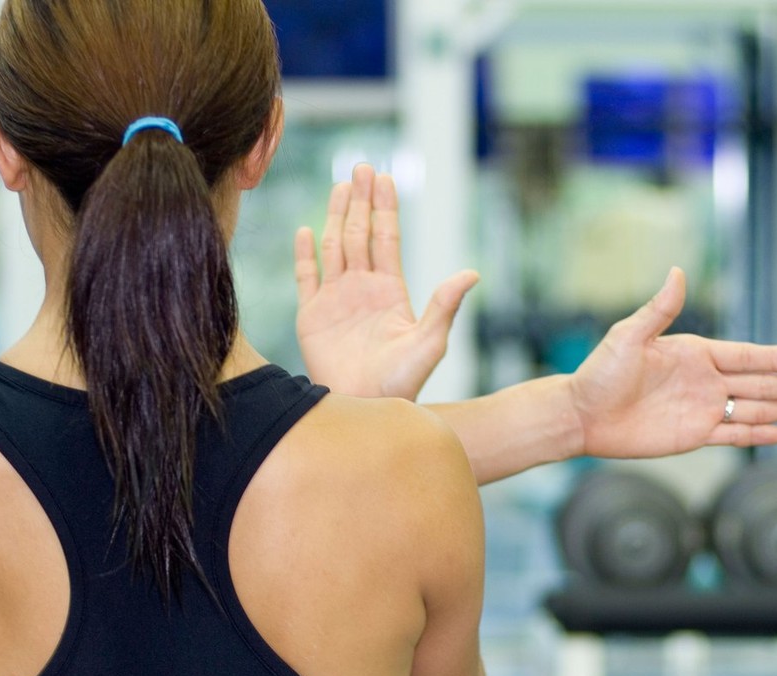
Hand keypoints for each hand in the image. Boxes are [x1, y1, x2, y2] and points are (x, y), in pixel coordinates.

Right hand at [295, 164, 478, 398]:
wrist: (365, 407)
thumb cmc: (402, 382)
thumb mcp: (430, 343)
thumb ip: (445, 306)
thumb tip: (472, 274)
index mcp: (390, 291)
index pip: (386, 238)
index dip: (385, 208)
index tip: (385, 178)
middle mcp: (362, 289)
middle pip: (359, 234)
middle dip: (361, 200)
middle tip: (362, 167)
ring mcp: (335, 300)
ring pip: (334, 247)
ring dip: (336, 216)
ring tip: (340, 186)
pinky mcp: (311, 316)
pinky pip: (306, 277)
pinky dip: (305, 254)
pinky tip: (306, 231)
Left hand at [571, 268, 776, 457]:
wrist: (580, 414)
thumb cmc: (599, 373)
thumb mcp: (627, 336)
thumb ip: (658, 310)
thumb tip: (677, 272)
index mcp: (692, 355)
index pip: (744, 357)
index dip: (775, 359)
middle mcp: (702, 381)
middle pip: (759, 385)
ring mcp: (700, 409)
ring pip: (753, 410)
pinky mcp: (691, 436)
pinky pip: (731, 435)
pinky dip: (755, 435)